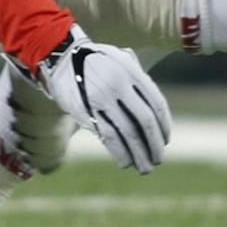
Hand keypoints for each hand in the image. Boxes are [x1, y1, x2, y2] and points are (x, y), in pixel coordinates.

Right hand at [24, 26, 169, 172]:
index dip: (164, 126)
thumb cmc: (96, 60)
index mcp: (131, 71)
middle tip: (158, 160)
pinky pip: (108, 136)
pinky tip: (125, 162)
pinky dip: (120, 152)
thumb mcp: (120, 58)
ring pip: (128, 133)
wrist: (61, 58)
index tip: (165, 141)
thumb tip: (156, 110)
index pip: (156, 104)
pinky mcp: (86, 111)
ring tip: (145, 168)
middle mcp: (118, 84)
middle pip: (145, 121)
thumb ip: (139, 78)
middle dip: (154, 145)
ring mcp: (101, 99)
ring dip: (139, 154)